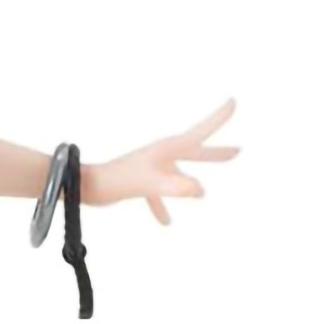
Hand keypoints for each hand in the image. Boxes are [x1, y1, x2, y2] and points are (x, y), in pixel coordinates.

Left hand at [84, 98, 239, 224]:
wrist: (87, 186)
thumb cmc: (117, 180)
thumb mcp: (149, 184)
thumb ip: (174, 186)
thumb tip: (201, 190)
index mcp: (168, 149)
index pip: (200, 131)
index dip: (219, 117)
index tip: (233, 101)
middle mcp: (162, 155)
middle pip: (195, 152)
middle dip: (215, 154)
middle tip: (237, 151)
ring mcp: (151, 168)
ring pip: (178, 174)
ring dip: (191, 180)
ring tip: (204, 192)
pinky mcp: (140, 181)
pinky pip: (157, 194)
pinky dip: (162, 206)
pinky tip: (165, 222)